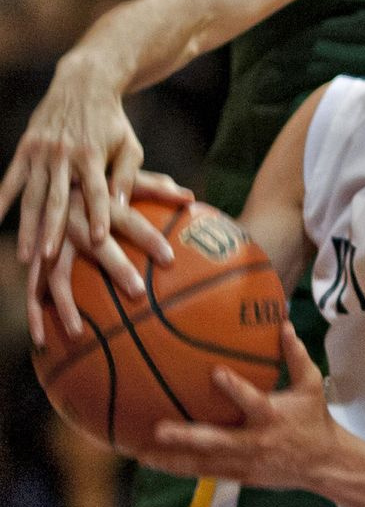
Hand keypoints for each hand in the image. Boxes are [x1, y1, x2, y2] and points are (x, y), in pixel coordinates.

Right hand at [0, 71, 143, 262]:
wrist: (84, 84)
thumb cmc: (113, 123)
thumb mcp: (129, 147)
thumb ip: (127, 177)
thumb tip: (124, 208)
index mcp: (92, 155)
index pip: (96, 192)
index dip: (98, 216)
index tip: (98, 240)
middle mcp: (64, 154)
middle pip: (58, 199)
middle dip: (54, 229)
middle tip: (50, 258)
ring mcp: (41, 151)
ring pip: (33, 195)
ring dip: (28, 227)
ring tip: (28, 257)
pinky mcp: (26, 148)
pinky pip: (11, 179)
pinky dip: (1, 201)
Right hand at [27, 170, 193, 346]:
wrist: (46, 164)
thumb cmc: (93, 174)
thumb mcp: (121, 168)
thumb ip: (155, 187)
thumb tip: (190, 196)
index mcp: (98, 201)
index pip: (129, 219)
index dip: (148, 237)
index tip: (170, 259)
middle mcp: (73, 219)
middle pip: (96, 246)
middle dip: (116, 268)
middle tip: (139, 293)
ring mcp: (51, 238)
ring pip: (56, 272)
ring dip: (66, 303)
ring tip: (78, 332)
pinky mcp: (35, 254)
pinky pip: (31, 287)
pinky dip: (34, 314)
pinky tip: (42, 341)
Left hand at [138, 322, 337, 488]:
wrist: (323, 464)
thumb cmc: (313, 418)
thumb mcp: (311, 384)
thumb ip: (295, 355)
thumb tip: (284, 323)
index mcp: (272, 416)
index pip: (252, 401)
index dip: (235, 388)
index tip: (215, 372)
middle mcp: (255, 442)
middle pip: (217, 441)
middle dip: (186, 437)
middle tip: (159, 429)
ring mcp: (245, 463)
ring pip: (204, 464)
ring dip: (172, 460)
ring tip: (142, 454)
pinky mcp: (240, 476)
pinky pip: (206, 473)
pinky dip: (182, 469)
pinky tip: (158, 463)